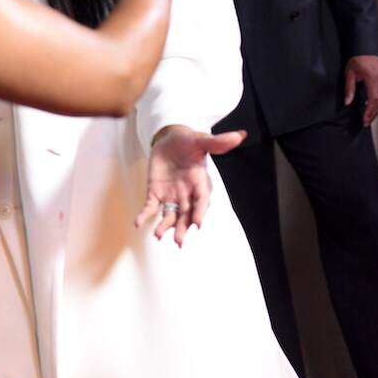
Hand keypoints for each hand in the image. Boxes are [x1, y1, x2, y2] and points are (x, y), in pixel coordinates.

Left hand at [135, 125, 245, 246]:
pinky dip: (144, 215)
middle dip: (183, 227)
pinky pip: (150, 206)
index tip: (198, 223)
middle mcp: (187, 192)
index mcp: (199, 182)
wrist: (169, 140)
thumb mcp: (200, 140)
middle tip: (179, 241)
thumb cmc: (188, 141)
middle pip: (186, 213)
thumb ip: (216, 142)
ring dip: (165, 226)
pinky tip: (138, 223)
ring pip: (170, 215)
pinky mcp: (156, 192)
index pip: (201, 199)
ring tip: (158, 236)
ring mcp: (171, 194)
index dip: (200, 211)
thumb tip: (240, 135)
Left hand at [344, 54, 377, 125]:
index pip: (373, 99)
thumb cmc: (357, 60)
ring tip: (370, 117)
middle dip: (374, 114)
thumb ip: (349, 89)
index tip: (365, 119)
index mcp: (372, 79)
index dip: (370, 111)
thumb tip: (347, 102)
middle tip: (367, 122)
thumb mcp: (349, 74)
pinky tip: (374, 107)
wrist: (366, 50)